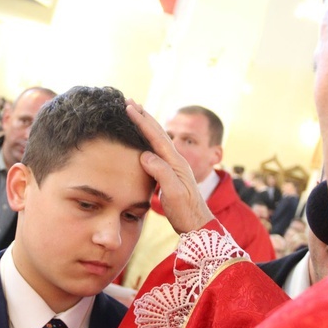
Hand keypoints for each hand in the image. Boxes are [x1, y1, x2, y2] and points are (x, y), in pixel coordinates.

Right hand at [126, 100, 213, 233]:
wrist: (198, 225)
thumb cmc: (186, 212)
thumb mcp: (173, 193)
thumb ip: (161, 173)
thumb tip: (145, 154)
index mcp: (176, 162)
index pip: (156, 136)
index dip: (142, 121)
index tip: (129, 107)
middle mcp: (176, 160)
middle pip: (158, 133)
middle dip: (144, 116)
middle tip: (129, 101)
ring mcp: (174, 166)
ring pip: (158, 139)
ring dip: (146, 125)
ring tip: (136, 113)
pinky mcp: (171, 173)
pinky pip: (157, 150)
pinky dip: (148, 139)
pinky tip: (143, 140)